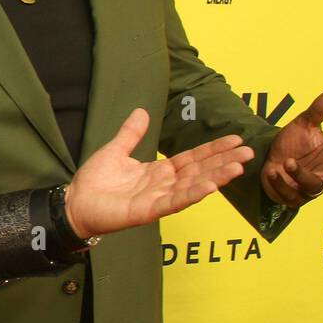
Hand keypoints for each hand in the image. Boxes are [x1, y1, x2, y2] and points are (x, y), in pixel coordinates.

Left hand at [64, 108, 252, 237]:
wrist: (74, 202)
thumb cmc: (94, 181)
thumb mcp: (116, 150)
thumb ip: (132, 133)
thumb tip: (142, 110)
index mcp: (158, 172)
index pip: (193, 159)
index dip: (213, 150)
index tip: (235, 139)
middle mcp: (163, 186)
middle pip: (200, 172)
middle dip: (224, 162)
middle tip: (248, 153)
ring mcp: (157, 200)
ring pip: (192, 187)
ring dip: (215, 178)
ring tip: (238, 168)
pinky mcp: (147, 212)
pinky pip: (173, 202)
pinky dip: (192, 194)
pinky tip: (210, 187)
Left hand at [261, 87, 322, 205]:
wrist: (268, 162)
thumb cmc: (292, 145)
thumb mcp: (303, 124)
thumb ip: (319, 110)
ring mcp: (313, 187)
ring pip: (314, 184)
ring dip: (301, 173)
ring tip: (289, 162)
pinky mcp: (296, 197)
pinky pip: (290, 191)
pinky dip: (280, 181)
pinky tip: (273, 172)